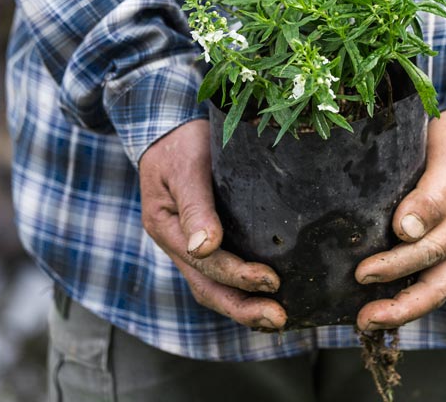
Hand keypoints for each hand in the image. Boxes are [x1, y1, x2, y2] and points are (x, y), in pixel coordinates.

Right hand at [138, 119, 286, 329]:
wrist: (169, 127)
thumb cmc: (181, 141)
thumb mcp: (186, 166)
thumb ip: (195, 205)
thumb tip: (205, 246)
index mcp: (166, 226)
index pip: (204, 263)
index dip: (238, 275)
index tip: (272, 280)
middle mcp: (176, 243)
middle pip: (207, 286)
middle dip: (243, 307)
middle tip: (279, 318)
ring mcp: (188, 244)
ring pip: (212, 286)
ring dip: (243, 306)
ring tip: (277, 318)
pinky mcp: (204, 240)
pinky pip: (219, 274)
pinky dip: (240, 290)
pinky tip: (267, 297)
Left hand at [355, 109, 445, 329]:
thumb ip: (432, 193)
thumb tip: (405, 230)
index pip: (432, 250)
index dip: (396, 265)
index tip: (362, 272)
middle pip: (439, 285)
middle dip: (402, 308)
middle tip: (363, 321)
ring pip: (436, 286)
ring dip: (404, 307)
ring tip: (368, 320)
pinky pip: (432, 274)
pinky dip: (408, 289)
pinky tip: (382, 297)